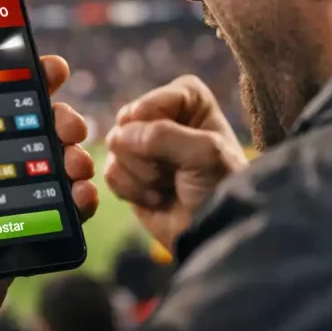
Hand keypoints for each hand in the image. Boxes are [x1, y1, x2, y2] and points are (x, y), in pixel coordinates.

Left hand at [0, 56, 97, 330]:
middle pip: (16, 133)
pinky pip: (53, 213)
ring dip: (69, 156)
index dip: (5, 83)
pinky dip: (75, 200)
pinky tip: (83, 194)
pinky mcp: (13, 241)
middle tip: (70, 121)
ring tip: (78, 159)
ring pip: (41, 168)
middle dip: (51, 118)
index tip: (41, 66)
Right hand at [104, 75, 246, 252]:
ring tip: (169, 185)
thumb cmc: (220, 186)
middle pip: (128, 122)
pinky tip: (156, 198)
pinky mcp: (128, 173)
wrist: (212, 231)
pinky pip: (111, 172)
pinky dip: (132, 190)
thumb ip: (161, 136)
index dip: (157, 125)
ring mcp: (143, 145)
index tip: (179, 142)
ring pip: (116, 147)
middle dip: (148, 154)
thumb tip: (117, 137)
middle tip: (175, 169)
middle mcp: (163, 116)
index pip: (153, 99)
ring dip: (143, 175)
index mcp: (189, 100)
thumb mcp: (203, 153)